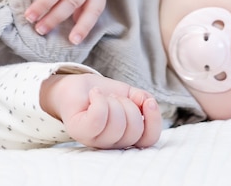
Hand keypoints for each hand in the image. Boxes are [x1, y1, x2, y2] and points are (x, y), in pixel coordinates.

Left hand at [40, 73, 161, 148]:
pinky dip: (99, 99)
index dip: (154, 121)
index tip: (148, 102)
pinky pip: (98, 118)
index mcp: (126, 136)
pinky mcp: (80, 131)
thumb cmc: (103, 94)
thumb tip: (148, 102)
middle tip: (116, 98)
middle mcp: (112, 143)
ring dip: (113, 101)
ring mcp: (95, 140)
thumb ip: (143, 99)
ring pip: (117, 124)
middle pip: (134, 129)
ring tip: (104, 97)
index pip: (149, 139)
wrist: (76, 87)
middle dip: (129, 105)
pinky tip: (95, 94)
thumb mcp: (128, 93)